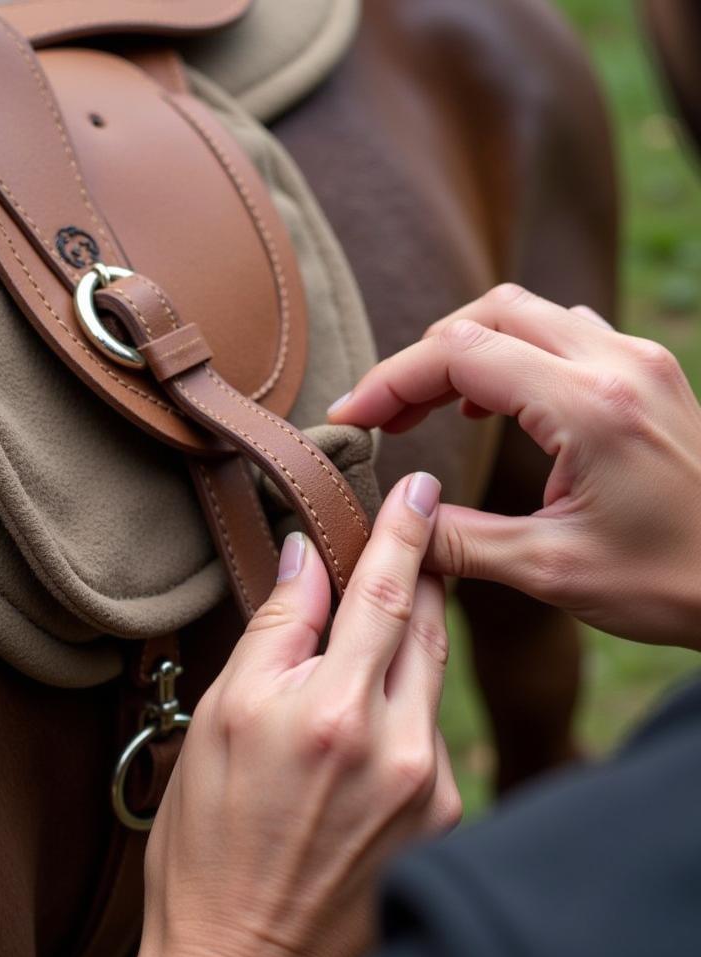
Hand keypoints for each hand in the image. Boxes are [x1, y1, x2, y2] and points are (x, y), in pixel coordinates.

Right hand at [126, 474, 459, 956]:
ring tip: (382, 610)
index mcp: (332, 710)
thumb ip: (273, 632)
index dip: (403, 532)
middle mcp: (396, 742)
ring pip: (430, 672)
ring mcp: (428, 782)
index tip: (421, 487)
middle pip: (424, 625)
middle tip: (408, 531)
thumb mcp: (219, 720)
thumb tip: (306, 561)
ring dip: (411, 632)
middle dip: (417, 573)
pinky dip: (406, 695)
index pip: (381, 593)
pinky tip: (370, 704)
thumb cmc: (210, 842)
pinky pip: (431, 725)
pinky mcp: (442, 812)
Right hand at [330, 284, 700, 650]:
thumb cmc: (675, 582)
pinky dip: (509, 353)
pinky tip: (491, 401)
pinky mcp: (647, 374)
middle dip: (421, 358)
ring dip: (464, 349)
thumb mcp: (553, 570)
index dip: (390, 379)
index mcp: (589, 407)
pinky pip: (562, 332)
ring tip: (427, 406)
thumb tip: (397, 528)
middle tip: (386, 415)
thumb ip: (461, 541)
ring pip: (525, 312)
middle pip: (487, 313)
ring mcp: (637, 361)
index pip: (460, 353)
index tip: (351, 417)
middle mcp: (616, 363)